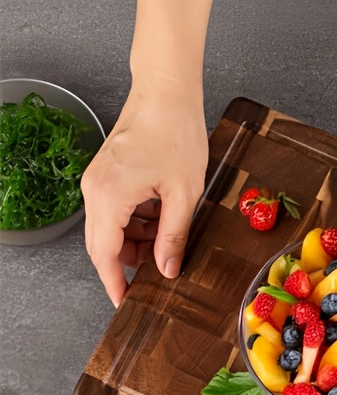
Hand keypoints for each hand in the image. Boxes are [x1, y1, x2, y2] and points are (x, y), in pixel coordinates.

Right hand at [81, 89, 207, 305]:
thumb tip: (167, 270)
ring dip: (136, 243)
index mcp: (108, 197)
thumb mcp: (184, 194)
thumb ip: (173, 236)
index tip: (126, 303)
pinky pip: (116, 212)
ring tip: (168, 243)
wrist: (166, 91)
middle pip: (103, 245)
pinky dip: (136, 224)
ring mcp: (98, 181)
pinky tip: (161, 221)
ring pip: (110, 229)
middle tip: (158, 276)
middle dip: (129, 264)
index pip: (104, 255)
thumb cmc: (175, 131)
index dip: (115, 283)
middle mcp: (95, 190)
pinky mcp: (108, 174)